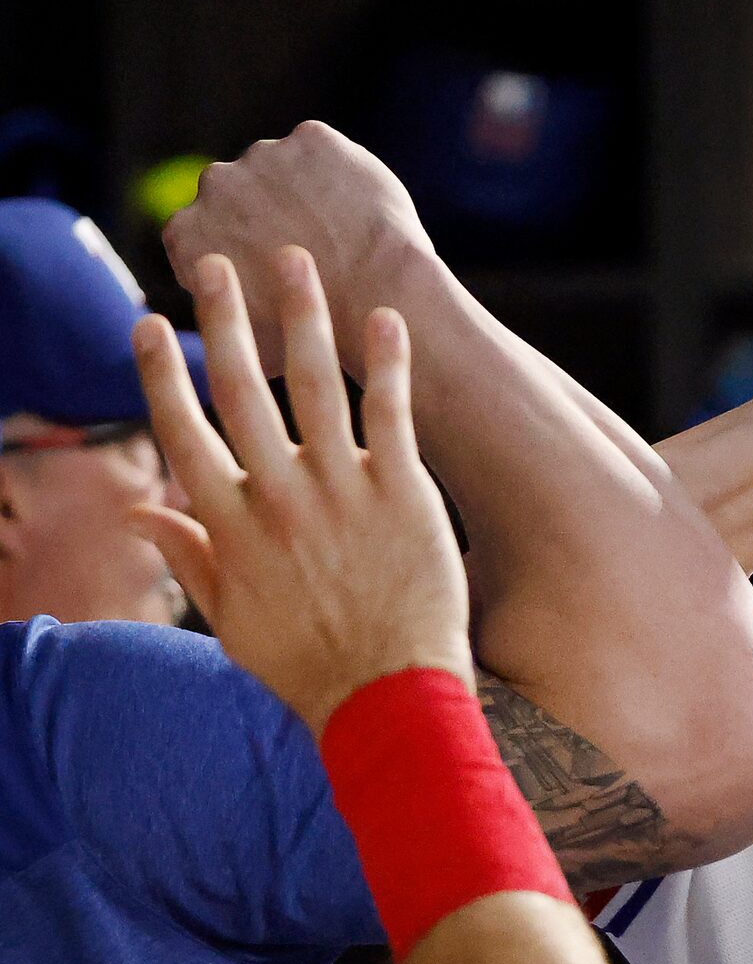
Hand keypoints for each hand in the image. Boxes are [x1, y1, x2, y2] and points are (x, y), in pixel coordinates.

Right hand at [129, 248, 469, 734]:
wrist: (391, 702)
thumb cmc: (311, 669)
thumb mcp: (232, 621)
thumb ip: (188, 557)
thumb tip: (137, 511)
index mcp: (230, 525)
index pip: (182, 430)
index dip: (162, 372)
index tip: (150, 323)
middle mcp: (279, 497)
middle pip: (241, 389)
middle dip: (225, 319)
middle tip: (215, 262)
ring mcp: (343, 492)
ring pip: (316, 386)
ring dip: (302, 316)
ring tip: (294, 261)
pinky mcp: (405, 496)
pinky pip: (393, 414)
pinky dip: (388, 362)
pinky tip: (385, 316)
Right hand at [164, 120, 432, 378]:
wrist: (374, 297)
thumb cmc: (316, 339)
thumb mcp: (248, 346)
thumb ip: (224, 322)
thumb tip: (221, 339)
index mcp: (185, 232)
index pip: (205, 234)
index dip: (240, 253)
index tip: (271, 273)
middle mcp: (214, 184)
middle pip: (242, 197)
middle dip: (270, 218)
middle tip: (316, 254)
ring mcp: (262, 156)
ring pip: (286, 172)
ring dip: (306, 194)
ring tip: (345, 236)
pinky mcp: (312, 139)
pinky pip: (327, 155)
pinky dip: (342, 175)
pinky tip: (362, 211)